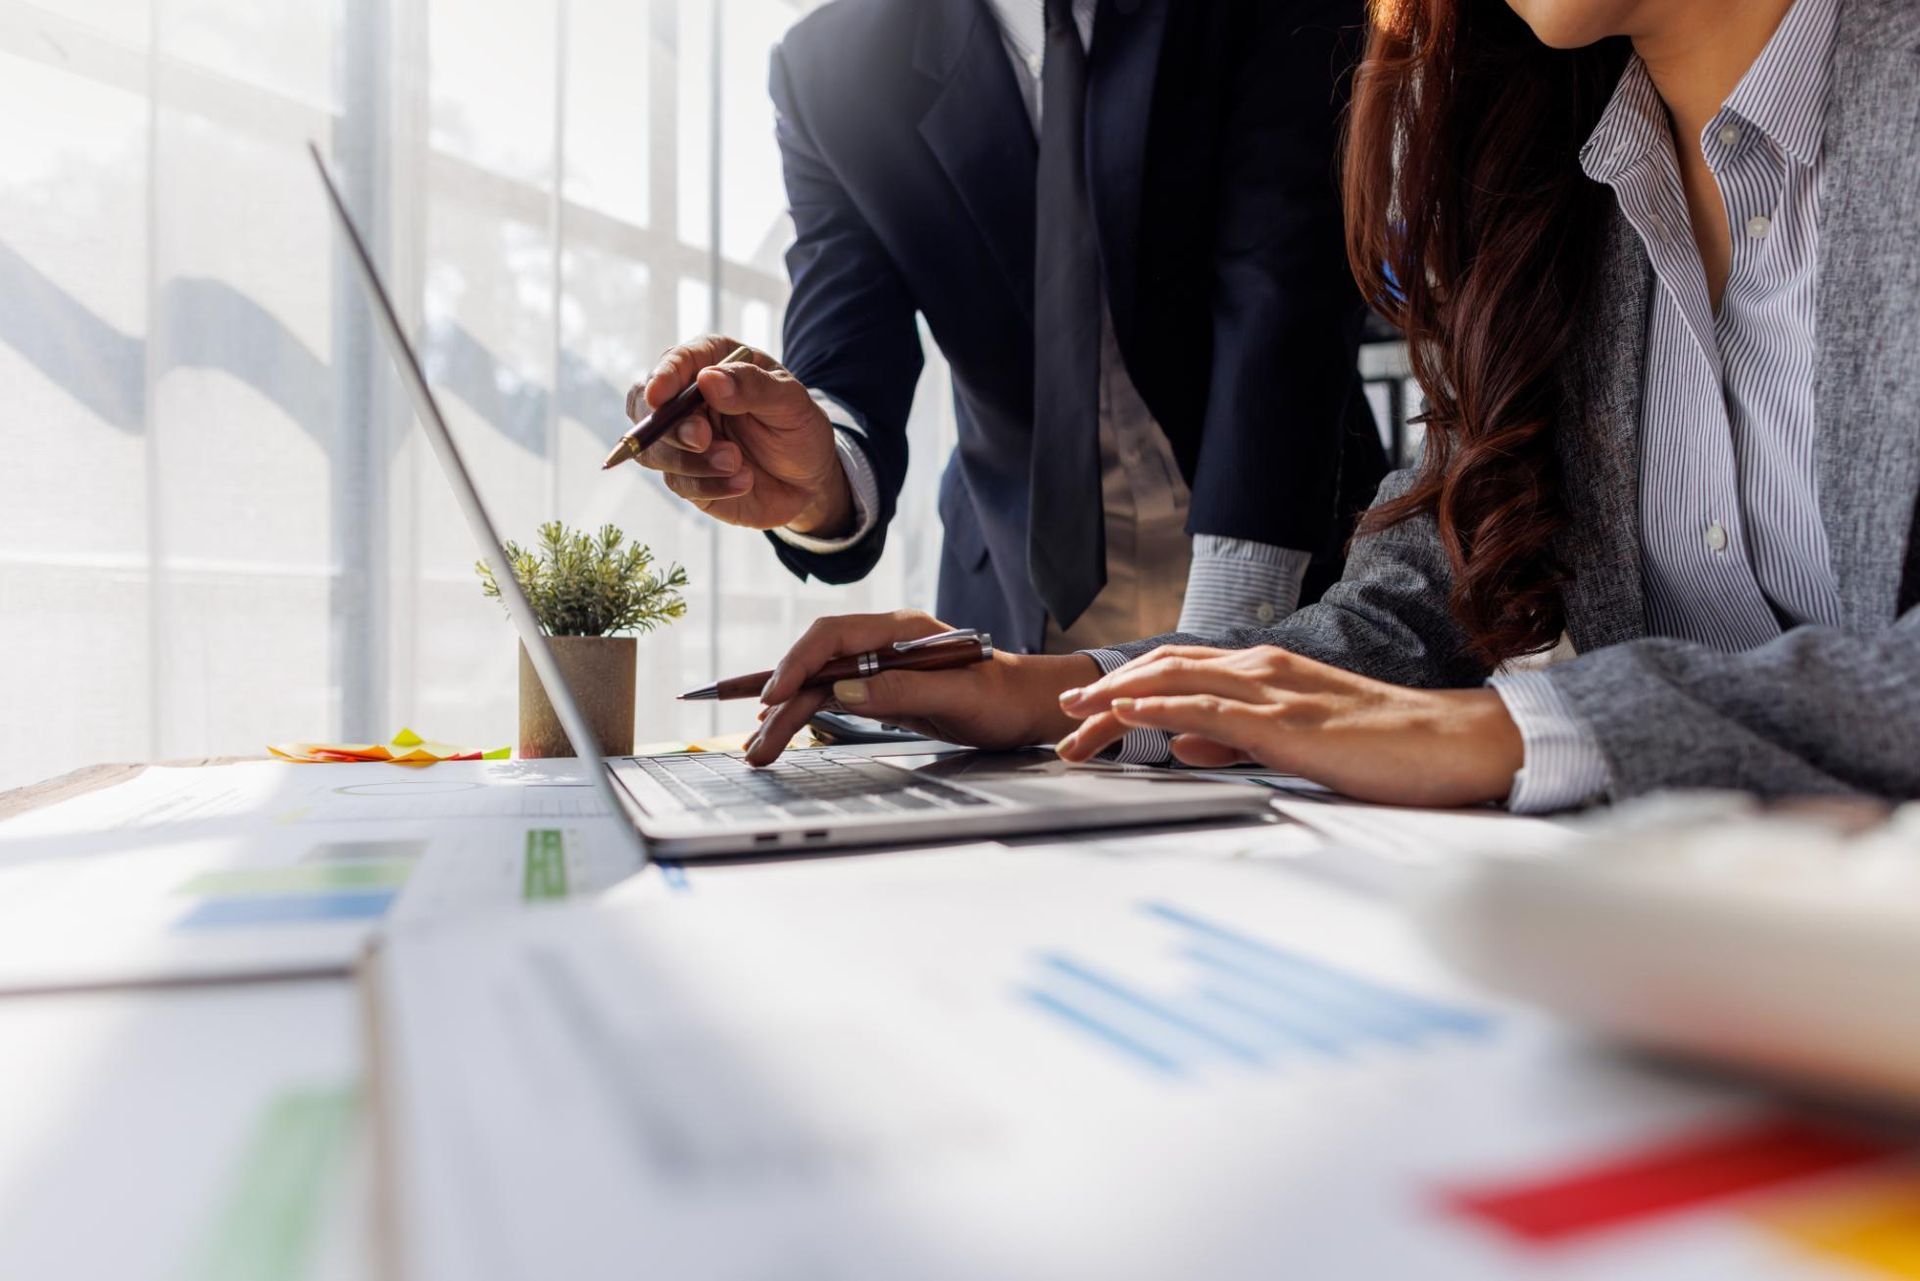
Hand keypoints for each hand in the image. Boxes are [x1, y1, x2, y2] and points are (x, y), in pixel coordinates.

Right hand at [626, 335, 853, 534]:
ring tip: (737, 463)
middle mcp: (688, 399)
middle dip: (669, 425)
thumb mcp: (791, 403)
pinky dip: (708, 485)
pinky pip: (679, 483)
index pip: (676, 361)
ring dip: (691, 461)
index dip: (663, 377)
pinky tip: (742, 482)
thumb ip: (753, 387)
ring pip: (654, 449)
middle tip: (703, 438)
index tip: (659, 396)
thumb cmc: (799, 429)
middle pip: (645, 406)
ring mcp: (682, 440)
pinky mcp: (685, 477)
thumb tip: (709, 379)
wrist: (810, 480)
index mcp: (711, 363)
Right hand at [745, 610, 1097, 766]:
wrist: (1026, 706)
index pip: (832, 637)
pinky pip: (832, 699)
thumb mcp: (959, 696)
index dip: (798, 663)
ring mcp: (879, 665)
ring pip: (818, 686)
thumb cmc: (1003, 697)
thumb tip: (845, 693)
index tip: (775, 696)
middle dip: (781, 700)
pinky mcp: (880, 689)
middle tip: (756, 742)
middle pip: (816, 664)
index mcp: (900, 630)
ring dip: (786, 716)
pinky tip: (780, 731)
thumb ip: (904, 690)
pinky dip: (804, 717)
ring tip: (758, 751)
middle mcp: (882, 642)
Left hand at [1055, 645, 1523, 806]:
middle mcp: (1262, 668)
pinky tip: (1130, 714)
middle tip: (1061, 717)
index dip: (1125, 686)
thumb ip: (1238, 740)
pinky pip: (1212, 708)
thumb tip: (1186, 745)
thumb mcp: (1294, 745)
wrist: (1450, 743)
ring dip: (1117, 698)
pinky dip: (1162, 706)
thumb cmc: (1383, 748)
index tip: (1084, 710)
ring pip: (1176, 680)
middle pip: (1163, 668)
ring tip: (1074, 719)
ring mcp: (1273, 690)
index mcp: (1266, 671)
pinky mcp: (1287, 722)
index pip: (1179, 670)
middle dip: (1105, 691)